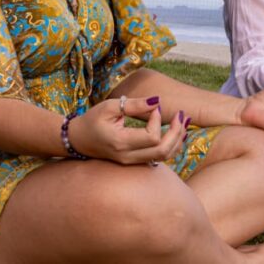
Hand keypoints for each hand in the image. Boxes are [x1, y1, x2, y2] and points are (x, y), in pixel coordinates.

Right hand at [68, 96, 187, 164]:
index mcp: (121, 143)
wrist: (79, 140)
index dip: (158, 121)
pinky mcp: (136, 161)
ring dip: (178, 139)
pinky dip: (171, 144)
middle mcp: (128, 156)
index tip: (154, 107)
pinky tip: (177, 131)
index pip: (152, 137)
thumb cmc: (92, 120)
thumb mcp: (110, 107)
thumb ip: (134, 105)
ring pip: (164, 157)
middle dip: (177, 133)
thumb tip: (157, 101)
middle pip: (163, 151)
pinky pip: (159, 157)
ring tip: (184, 121)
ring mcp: (132, 162)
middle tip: (182, 115)